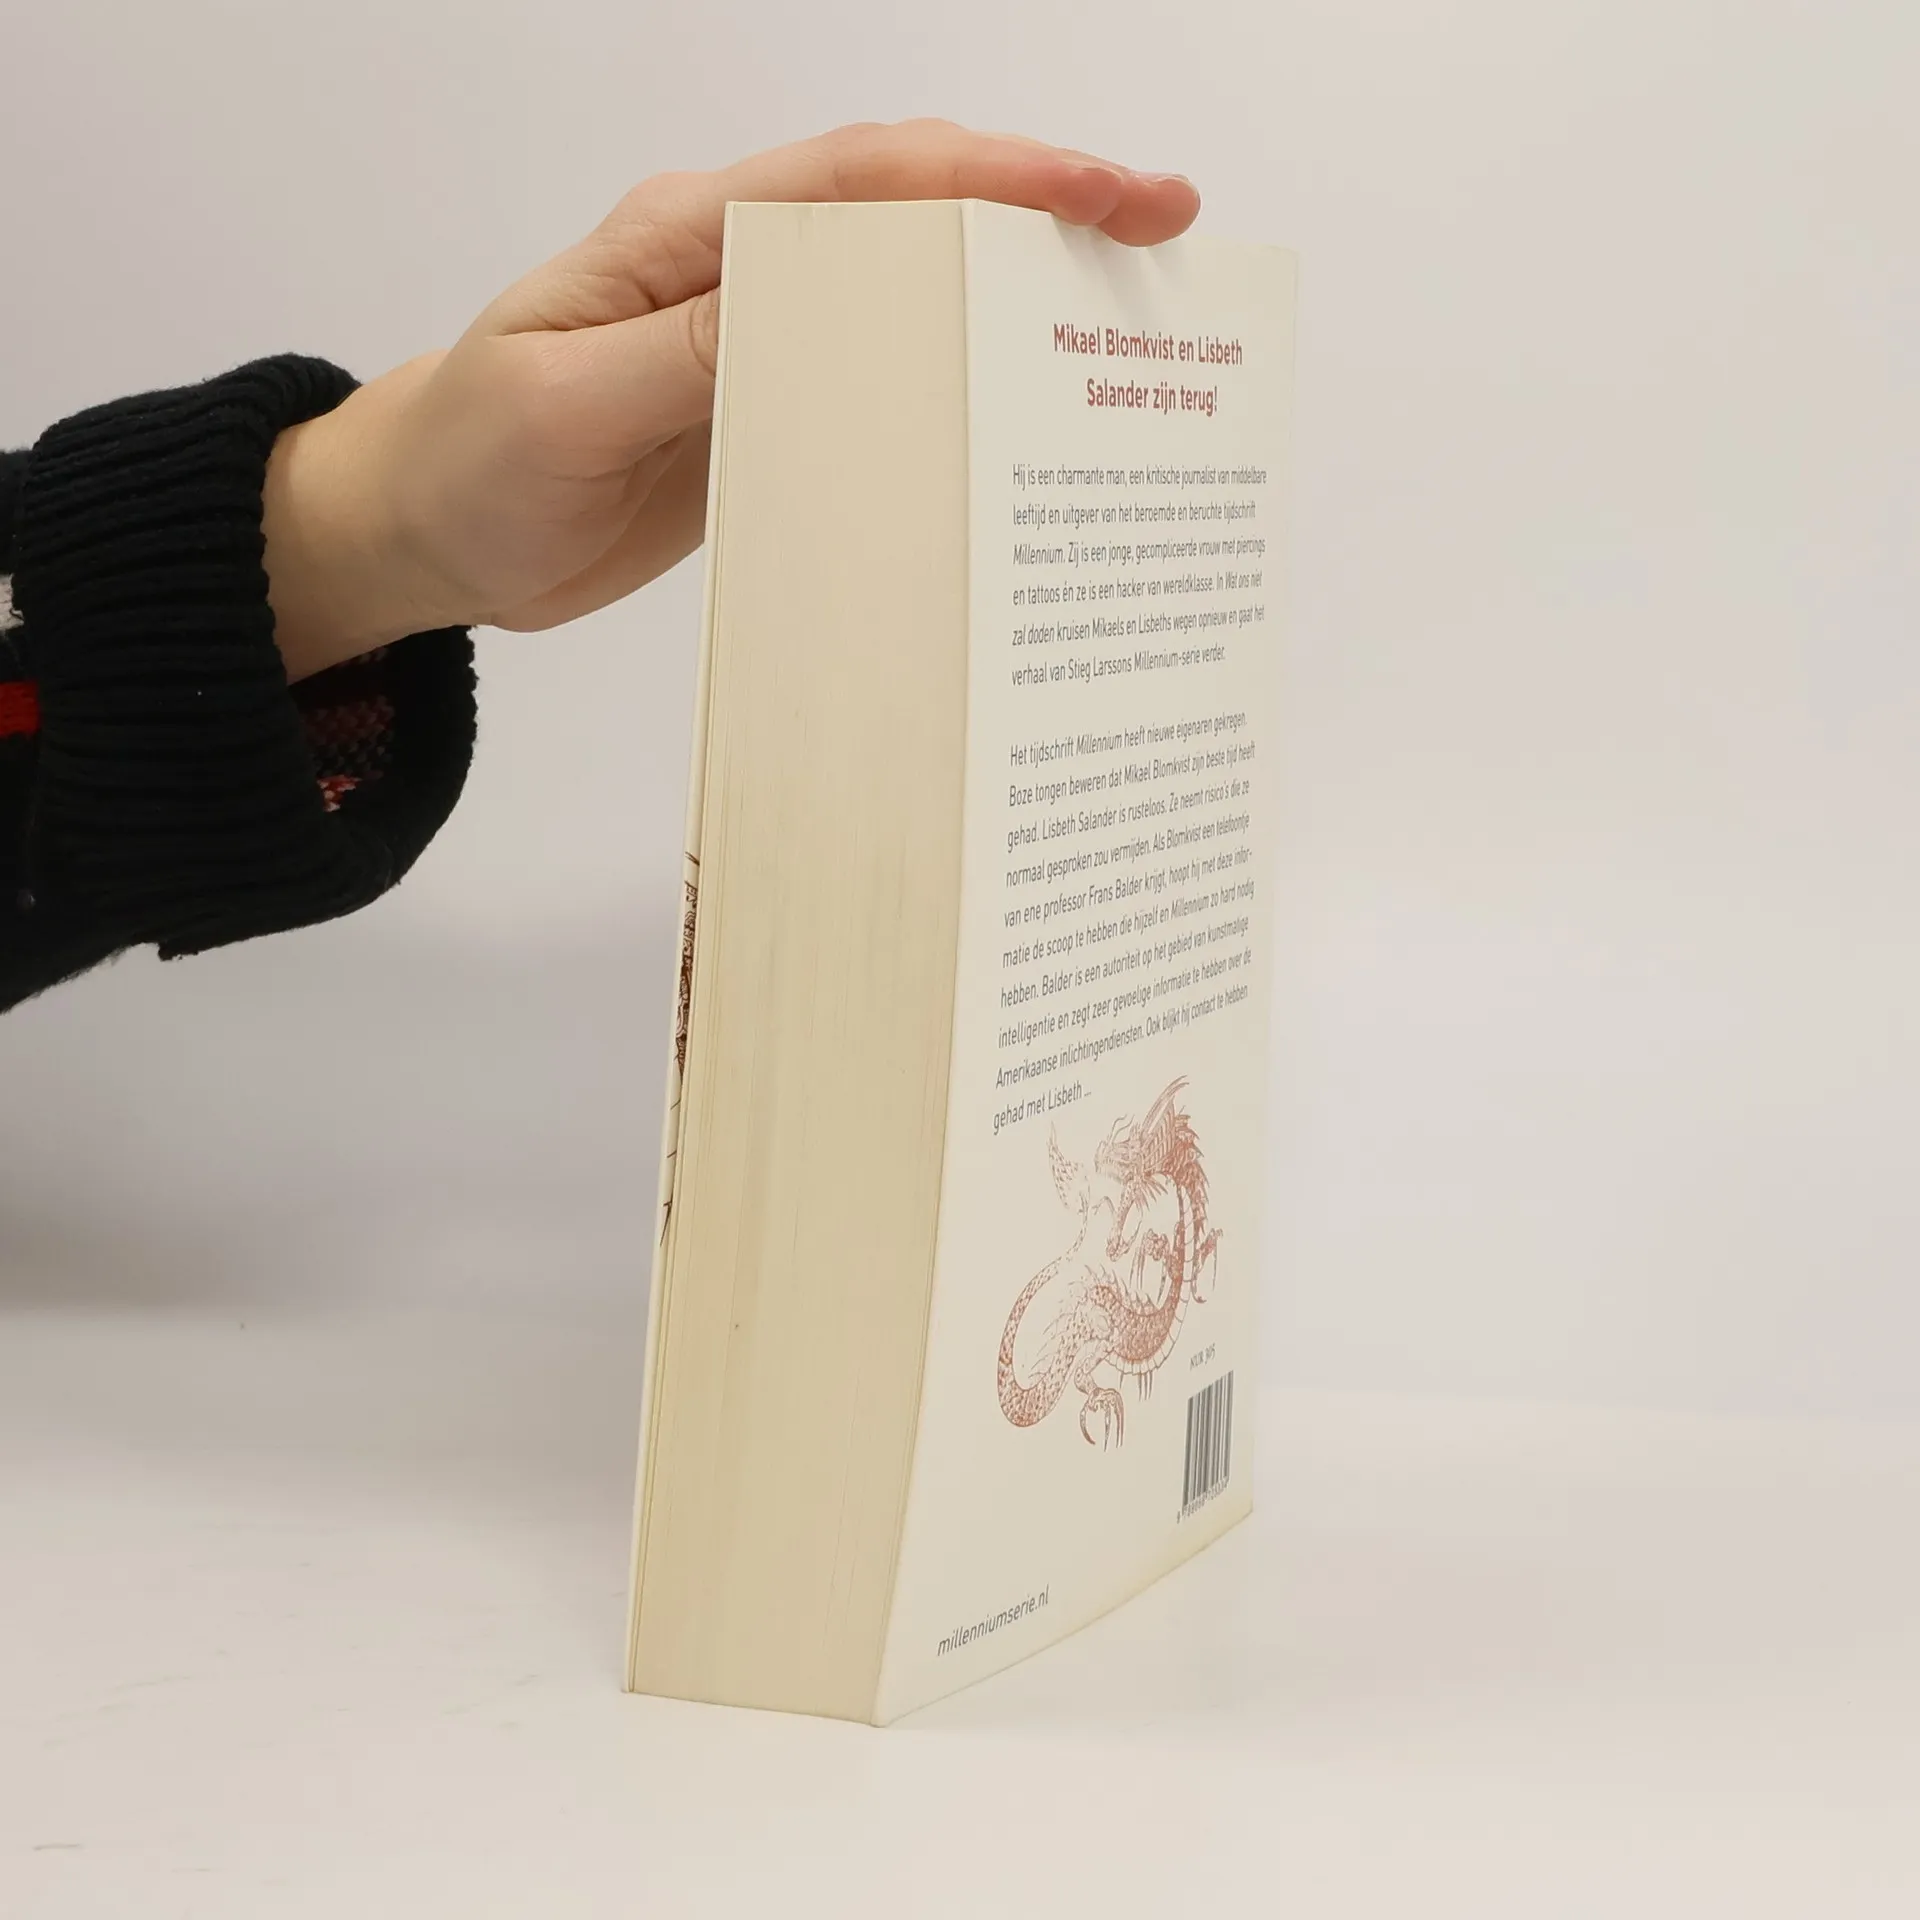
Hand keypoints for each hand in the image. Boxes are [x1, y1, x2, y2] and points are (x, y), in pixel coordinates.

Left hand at [262, 121, 1198, 679]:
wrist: (425, 534)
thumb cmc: (470, 460)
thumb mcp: (565, 405)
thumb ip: (690, 356)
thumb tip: (825, 307)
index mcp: (690, 239)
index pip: (867, 181)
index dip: (997, 175)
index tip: (1112, 192)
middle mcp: (739, 276)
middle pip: (915, 220)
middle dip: (1043, 215)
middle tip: (1166, 237)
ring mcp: (758, 349)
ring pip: (910, 305)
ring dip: (1011, 304)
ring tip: (1121, 329)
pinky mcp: (763, 421)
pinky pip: (874, 394)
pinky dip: (951, 396)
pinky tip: (1011, 428)